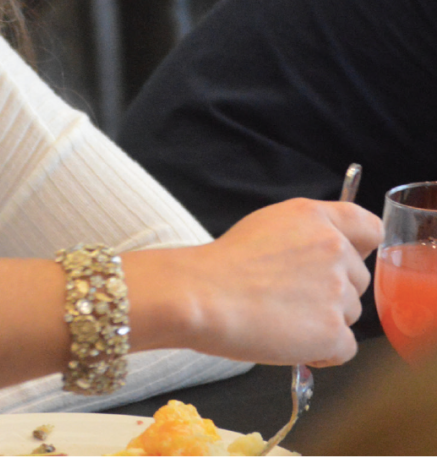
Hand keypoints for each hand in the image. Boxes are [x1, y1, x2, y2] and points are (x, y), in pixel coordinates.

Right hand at [125, 198, 381, 367]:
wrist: (200, 295)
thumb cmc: (221, 265)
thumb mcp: (265, 226)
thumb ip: (305, 235)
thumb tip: (329, 258)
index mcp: (314, 217)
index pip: (369, 228)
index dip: (359, 248)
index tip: (342, 262)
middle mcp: (333, 248)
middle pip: (359, 278)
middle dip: (333, 292)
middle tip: (290, 297)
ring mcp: (337, 290)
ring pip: (351, 314)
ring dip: (324, 321)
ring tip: (279, 318)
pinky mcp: (333, 330)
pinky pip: (345, 348)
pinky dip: (322, 352)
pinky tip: (288, 341)